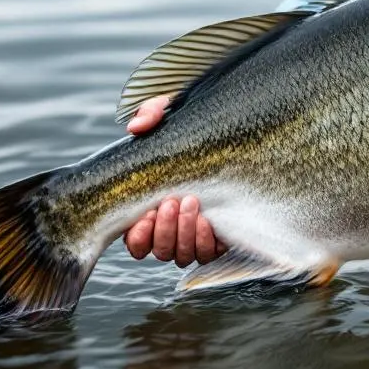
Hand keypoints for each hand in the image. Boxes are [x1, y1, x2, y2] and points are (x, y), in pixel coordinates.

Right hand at [122, 95, 227, 265]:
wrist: (232, 134)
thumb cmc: (194, 130)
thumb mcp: (172, 115)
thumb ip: (151, 114)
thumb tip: (136, 127)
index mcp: (150, 212)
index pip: (136, 242)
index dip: (138, 235)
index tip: (145, 212)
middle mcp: (172, 232)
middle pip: (160, 251)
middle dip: (164, 229)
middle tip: (172, 201)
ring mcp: (196, 238)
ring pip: (183, 255)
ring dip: (185, 233)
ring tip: (191, 201)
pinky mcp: (220, 239)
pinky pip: (209, 254)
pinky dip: (206, 241)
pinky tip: (209, 219)